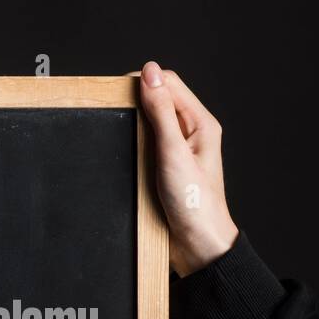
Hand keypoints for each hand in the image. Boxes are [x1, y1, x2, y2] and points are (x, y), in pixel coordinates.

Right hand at [139, 61, 239, 275]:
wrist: (197, 246)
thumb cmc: (194, 205)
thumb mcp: (173, 152)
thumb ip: (161, 111)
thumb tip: (150, 73)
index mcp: (201, 123)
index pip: (169, 83)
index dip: (144, 81)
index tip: (120, 91)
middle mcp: (190, 133)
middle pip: (158, 100)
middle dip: (136, 102)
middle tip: (118, 114)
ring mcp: (177, 150)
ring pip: (148, 123)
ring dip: (133, 125)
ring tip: (123, 135)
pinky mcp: (164, 167)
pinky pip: (144, 145)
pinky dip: (132, 144)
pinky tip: (126, 152)